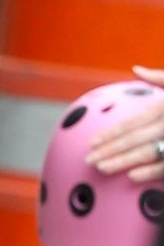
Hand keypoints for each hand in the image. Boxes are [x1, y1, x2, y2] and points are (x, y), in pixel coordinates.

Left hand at [86, 66, 163, 182]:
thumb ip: (160, 77)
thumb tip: (136, 68)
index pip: (133, 122)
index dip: (111, 132)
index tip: (93, 142)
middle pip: (134, 139)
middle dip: (109, 150)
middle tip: (88, 160)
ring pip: (147, 152)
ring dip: (123, 161)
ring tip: (102, 168)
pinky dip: (152, 171)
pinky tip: (133, 177)